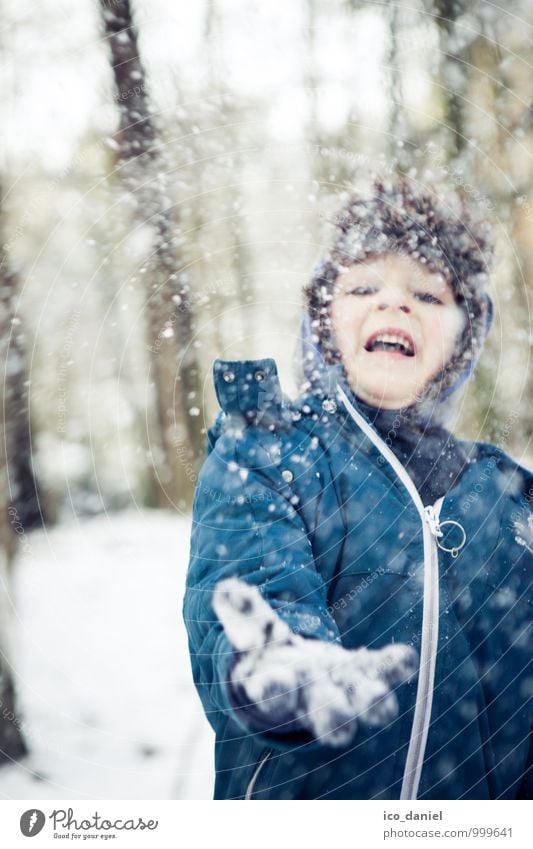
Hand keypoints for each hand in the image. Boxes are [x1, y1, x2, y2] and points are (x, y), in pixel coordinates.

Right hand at [213, 577, 417, 746]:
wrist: (293, 681)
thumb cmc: (270, 659)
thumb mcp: (251, 635)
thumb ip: (242, 612)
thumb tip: (224, 586)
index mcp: (277, 686)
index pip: (272, 693)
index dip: (273, 690)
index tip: (274, 685)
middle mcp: (311, 697)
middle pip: (322, 714)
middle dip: (332, 719)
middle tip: (341, 726)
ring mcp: (342, 689)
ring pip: (358, 704)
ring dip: (371, 704)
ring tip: (384, 704)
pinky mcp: (363, 674)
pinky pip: (381, 672)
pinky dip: (394, 667)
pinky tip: (406, 658)